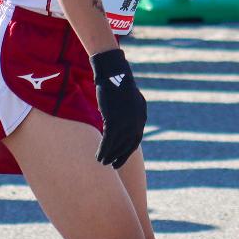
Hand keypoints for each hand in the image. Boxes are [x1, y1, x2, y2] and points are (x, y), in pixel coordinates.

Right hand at [90, 48, 146, 167]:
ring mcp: (127, 122)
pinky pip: (108, 142)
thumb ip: (127, 112)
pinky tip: (97, 156)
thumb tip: (121, 122)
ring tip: (101, 162)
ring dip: (109, 156)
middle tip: (111, 165)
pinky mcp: (114, 121)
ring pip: (117, 146)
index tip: (120, 158)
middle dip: (119, 157)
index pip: (135, 139)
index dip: (127, 150)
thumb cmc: (117, 83)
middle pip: (127, 145)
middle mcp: (137, 121)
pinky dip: (103, 151)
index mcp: (141, 115)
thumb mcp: (127, 98)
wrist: (113, 73)